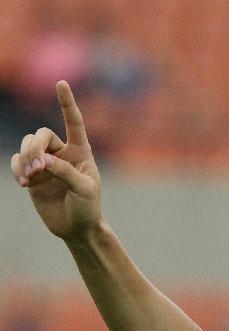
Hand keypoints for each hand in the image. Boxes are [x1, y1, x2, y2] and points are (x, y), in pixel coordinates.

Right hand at [10, 81, 102, 240]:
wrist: (76, 227)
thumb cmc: (88, 207)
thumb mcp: (85, 190)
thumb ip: (67, 173)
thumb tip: (44, 161)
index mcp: (81, 151)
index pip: (74, 122)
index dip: (67, 103)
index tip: (61, 83)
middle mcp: (62, 153)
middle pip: (41, 135)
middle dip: (35, 148)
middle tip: (38, 168)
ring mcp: (46, 163)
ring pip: (27, 145)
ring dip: (26, 158)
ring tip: (31, 178)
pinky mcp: (32, 174)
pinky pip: (18, 161)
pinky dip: (18, 168)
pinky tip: (24, 182)